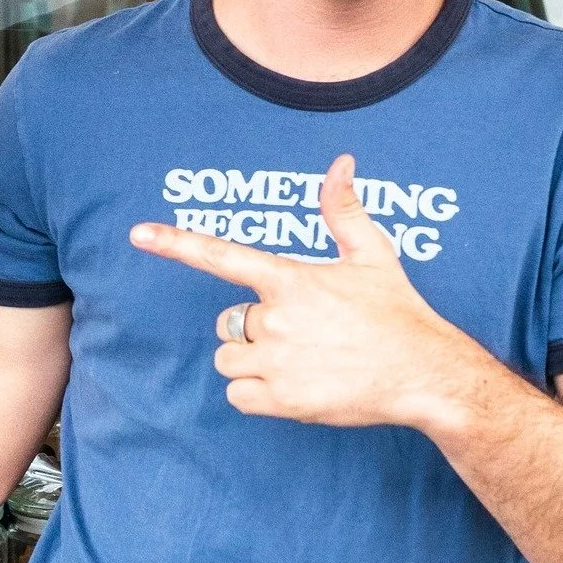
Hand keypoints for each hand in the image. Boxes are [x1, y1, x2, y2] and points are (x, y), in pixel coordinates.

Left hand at [129, 154, 472, 429]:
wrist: (423, 374)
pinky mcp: (281, 400)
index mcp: (290, 279)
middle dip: (252, 329)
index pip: (221, 255)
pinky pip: (237, 396)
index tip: (139, 234)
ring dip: (250, 362)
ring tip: (298, 361)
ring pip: (227, 359)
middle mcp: (275, 319)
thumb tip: (340, 162)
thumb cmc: (398, 312)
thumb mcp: (373, 254)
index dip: (176, 243)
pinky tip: (293, 386)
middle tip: (300, 334)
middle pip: (227, 321)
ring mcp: (276, 361)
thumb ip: (343, 210)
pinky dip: (256, 394)